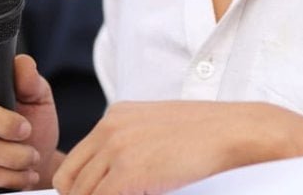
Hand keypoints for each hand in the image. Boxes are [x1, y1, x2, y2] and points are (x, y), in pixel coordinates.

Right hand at [0, 37, 60, 193]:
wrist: (32, 167)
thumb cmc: (31, 125)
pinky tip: (18, 176)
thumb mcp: (39, 99)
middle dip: (1, 121)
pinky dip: (1, 175)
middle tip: (27, 130)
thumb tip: (22, 62)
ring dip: (9, 154)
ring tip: (31, 158)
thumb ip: (31, 81)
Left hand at [53, 100, 302, 193]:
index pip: (75, 160)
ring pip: (80, 194)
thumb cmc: (204, 134)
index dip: (80, 188)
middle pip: (69, 178)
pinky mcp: (126, 172)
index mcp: (116, 115)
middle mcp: (110, 127)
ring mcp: (116, 148)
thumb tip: (110, 177)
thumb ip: (129, 143)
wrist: (234, 131)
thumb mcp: (157, 128)